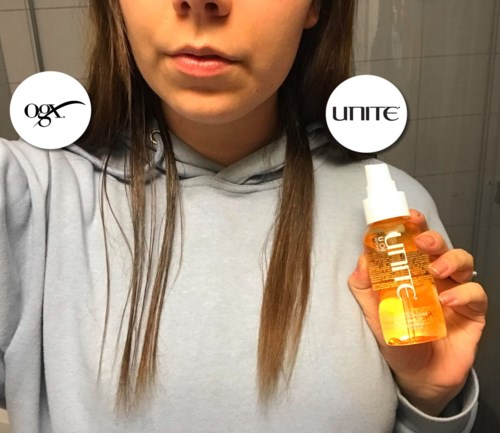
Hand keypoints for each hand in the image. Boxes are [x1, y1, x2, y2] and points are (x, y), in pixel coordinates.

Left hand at [348, 209, 486, 415]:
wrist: (417, 377)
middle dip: (433, 238)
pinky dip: (464, 293)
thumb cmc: (397, 341)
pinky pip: (475, 293)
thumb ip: (364, 289)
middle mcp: (435, 278)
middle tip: (422, 242)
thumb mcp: (374, 315)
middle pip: (440, 246)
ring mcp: (455, 292)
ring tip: (436, 272)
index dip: (413, 227)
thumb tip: (361, 260)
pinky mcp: (472, 312)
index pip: (414, 243)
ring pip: (463, 262)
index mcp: (411, 273)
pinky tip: (447, 302)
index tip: (407, 217)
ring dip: (450, 260)